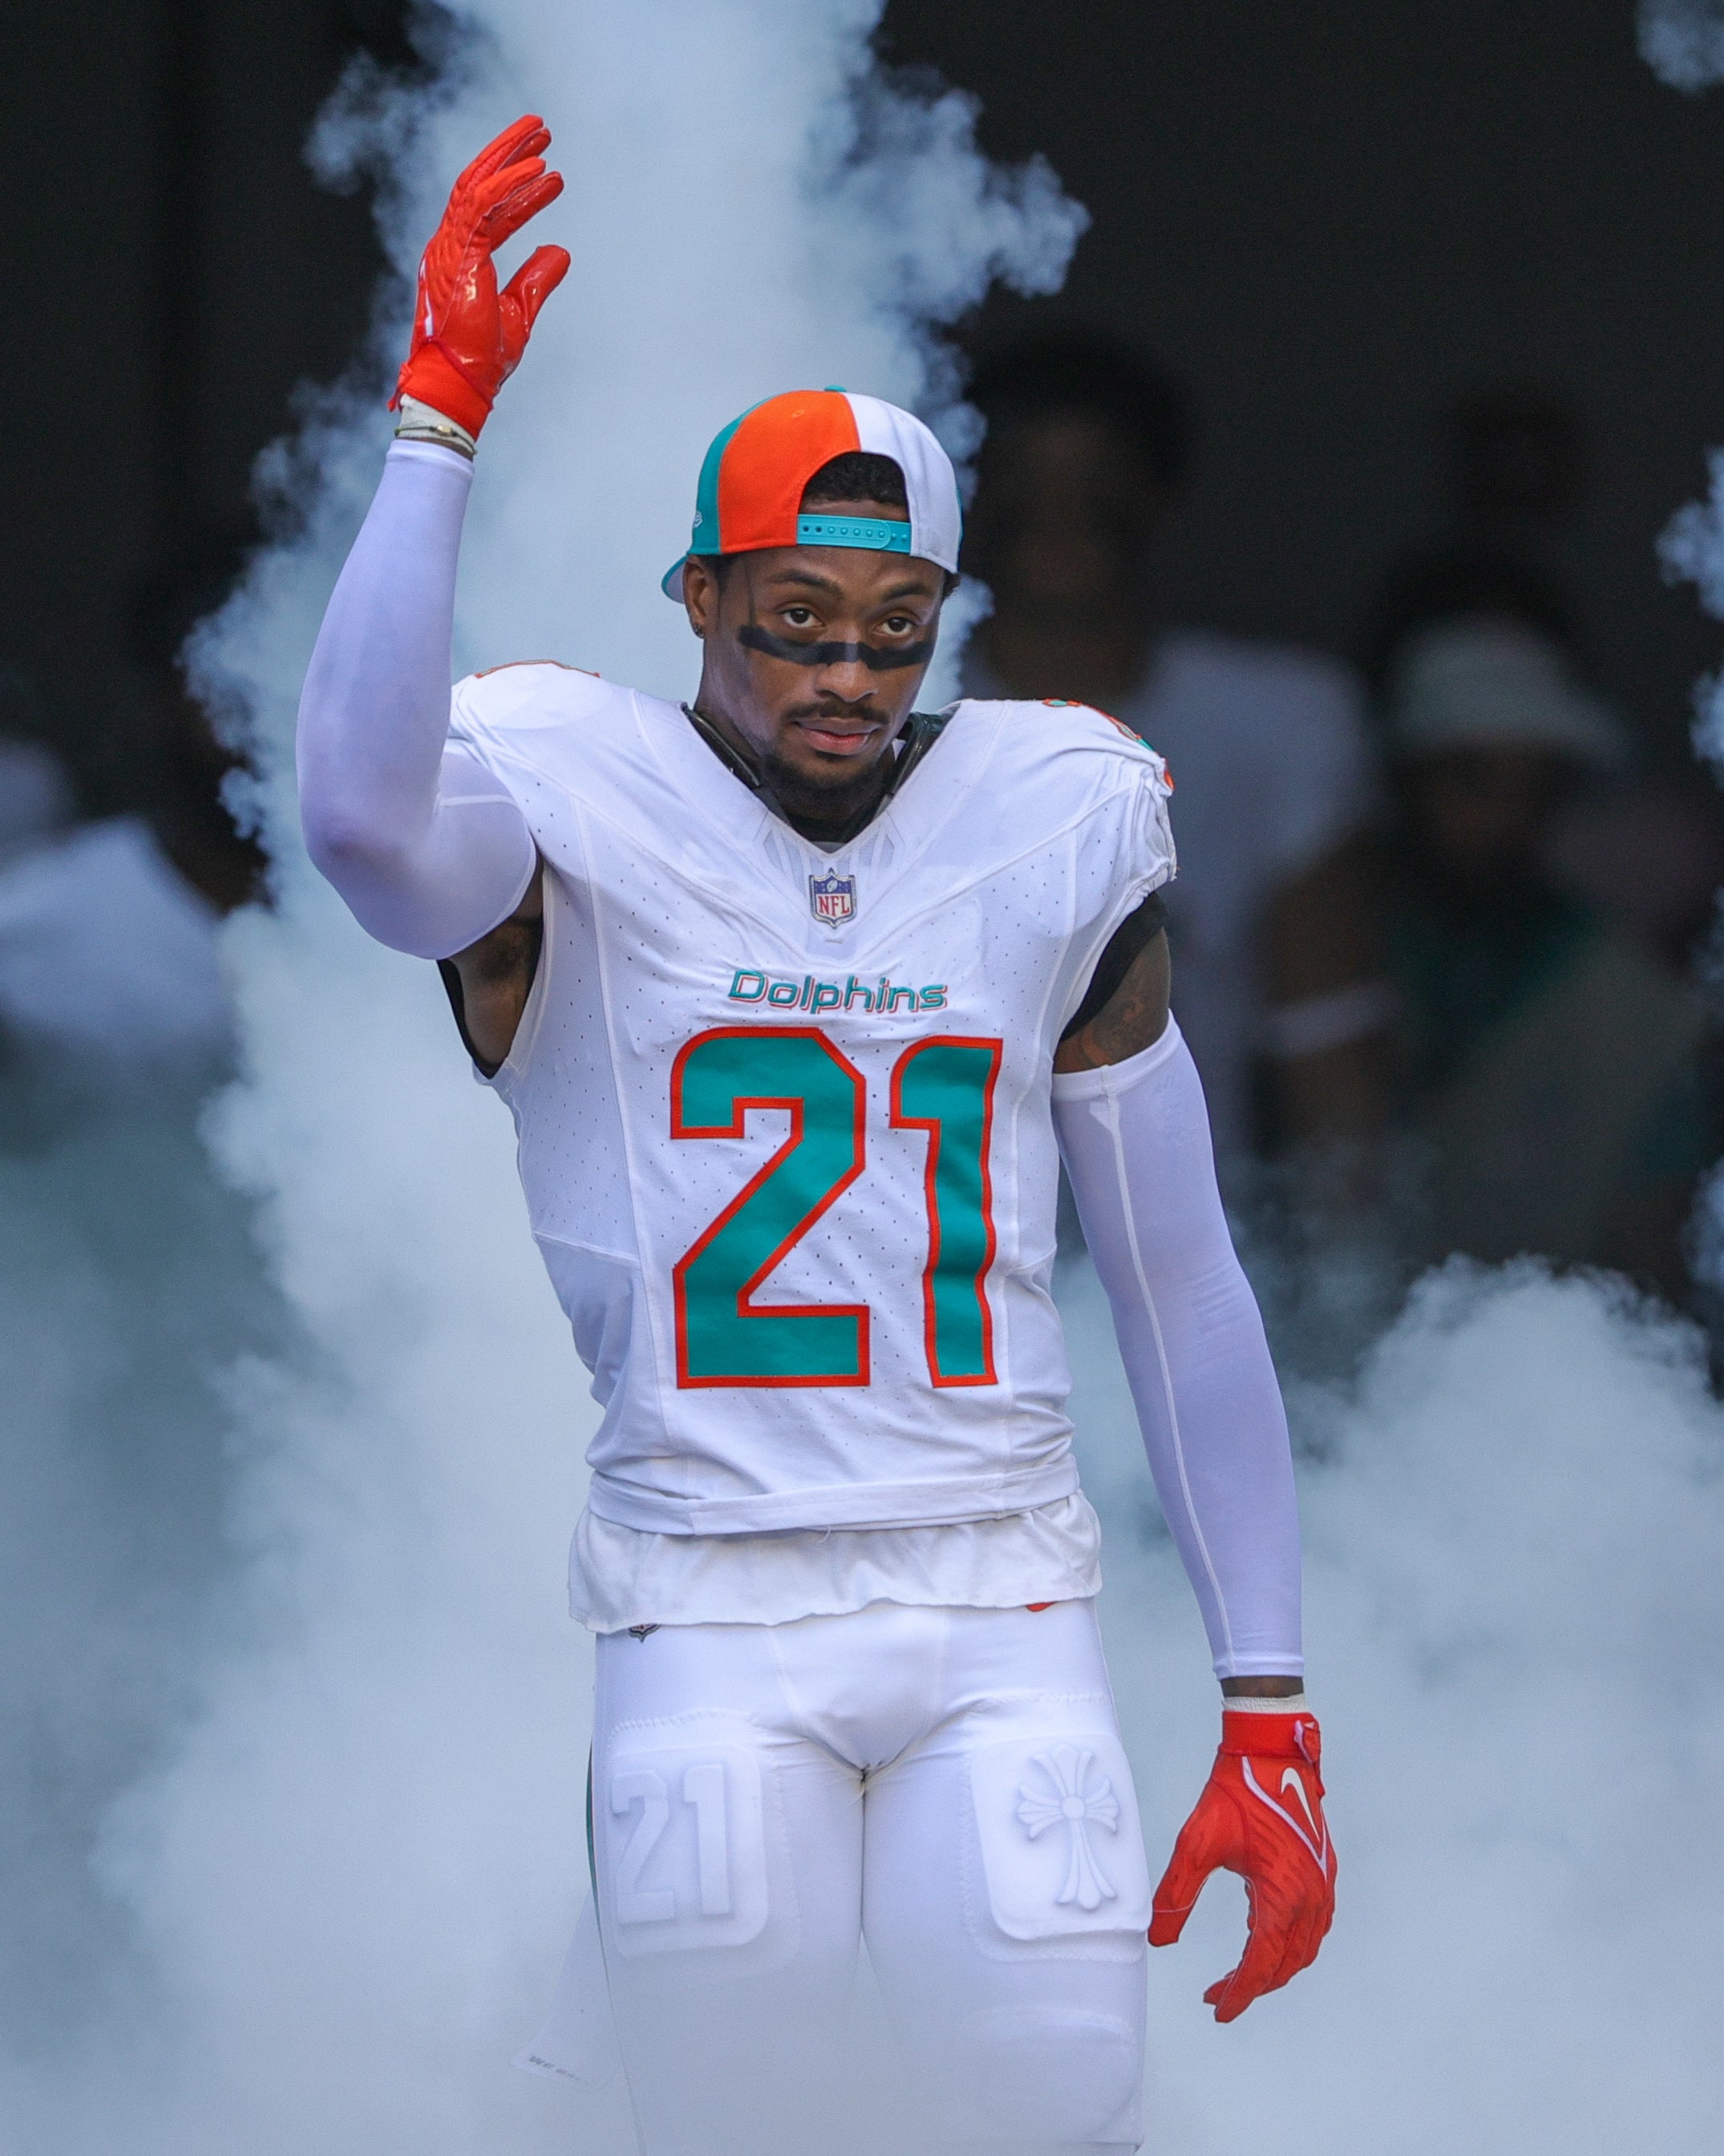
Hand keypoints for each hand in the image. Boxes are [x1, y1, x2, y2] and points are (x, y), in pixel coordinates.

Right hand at [392, 114, 570, 438]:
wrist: (459, 385)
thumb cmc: (480, 359)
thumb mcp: (519, 312)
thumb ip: (535, 279)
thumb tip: (560, 251)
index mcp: (461, 257)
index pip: (490, 211)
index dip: (520, 189)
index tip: (551, 175)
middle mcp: (450, 245)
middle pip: (479, 183)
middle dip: (510, 153)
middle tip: (543, 132)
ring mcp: (450, 247)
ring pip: (478, 184)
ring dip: (511, 155)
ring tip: (543, 135)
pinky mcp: (458, 253)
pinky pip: (484, 206)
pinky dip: (511, 185)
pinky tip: (539, 172)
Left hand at [1148, 1707, 1334, 2021]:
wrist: (1270, 1750)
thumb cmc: (1234, 1792)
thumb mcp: (1196, 1842)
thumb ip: (1177, 1894)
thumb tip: (1157, 1938)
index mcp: (1282, 1895)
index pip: (1261, 1965)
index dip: (1239, 1993)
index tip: (1218, 2010)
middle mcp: (1311, 1897)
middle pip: (1286, 1964)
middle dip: (1252, 1985)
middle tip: (1219, 1995)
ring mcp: (1322, 1884)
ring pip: (1304, 1949)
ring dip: (1275, 1968)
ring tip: (1240, 1975)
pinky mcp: (1324, 1870)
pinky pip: (1315, 1926)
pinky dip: (1292, 1943)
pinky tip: (1265, 1936)